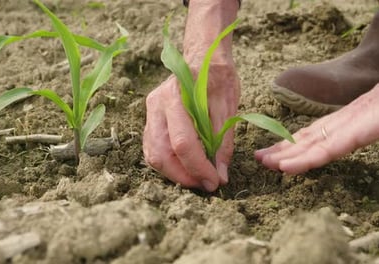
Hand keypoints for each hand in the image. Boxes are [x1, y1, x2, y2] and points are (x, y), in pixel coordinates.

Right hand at [143, 63, 239, 191]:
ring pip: (153, 155)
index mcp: (176, 98)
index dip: (199, 167)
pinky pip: (153, 149)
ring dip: (174, 173)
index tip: (215, 182)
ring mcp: (150, 113)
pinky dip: (168, 164)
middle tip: (206, 185)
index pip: (183, 143)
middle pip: (161, 153)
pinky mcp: (151, 120)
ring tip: (197, 179)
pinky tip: (185, 168)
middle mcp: (157, 105)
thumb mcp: (227, 109)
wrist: (205, 57)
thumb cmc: (218, 79)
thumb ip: (222, 143)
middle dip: (184, 176)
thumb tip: (220, 176)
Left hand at [255, 36, 378, 173]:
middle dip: (283, 149)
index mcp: (355, 117)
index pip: (319, 133)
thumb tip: (377, 128)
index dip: (296, 144)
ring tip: (264, 161)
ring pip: (314, 141)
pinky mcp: (367, 125)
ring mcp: (356, 120)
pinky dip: (308, 157)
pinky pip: (332, 146)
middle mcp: (349, 118)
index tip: (277, 155)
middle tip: (258, 159)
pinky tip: (288, 165)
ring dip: (287, 154)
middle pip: (309, 136)